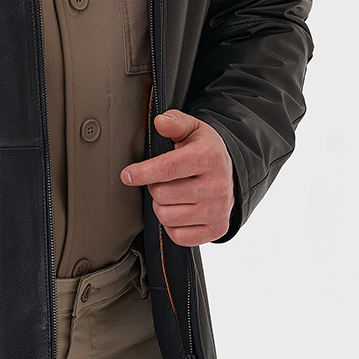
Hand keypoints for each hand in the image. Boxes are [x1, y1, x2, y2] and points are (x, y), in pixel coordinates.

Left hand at [121, 110, 233, 246]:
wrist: (232, 175)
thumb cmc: (204, 151)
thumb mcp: (193, 129)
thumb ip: (175, 122)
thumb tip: (160, 122)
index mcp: (209, 157)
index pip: (168, 168)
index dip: (142, 172)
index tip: (127, 175)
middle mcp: (217, 185)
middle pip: (162, 194)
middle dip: (154, 187)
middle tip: (163, 181)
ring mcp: (218, 210)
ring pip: (167, 217)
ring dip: (161, 207)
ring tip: (171, 195)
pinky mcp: (217, 229)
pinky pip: (178, 236)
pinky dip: (172, 226)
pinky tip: (180, 211)